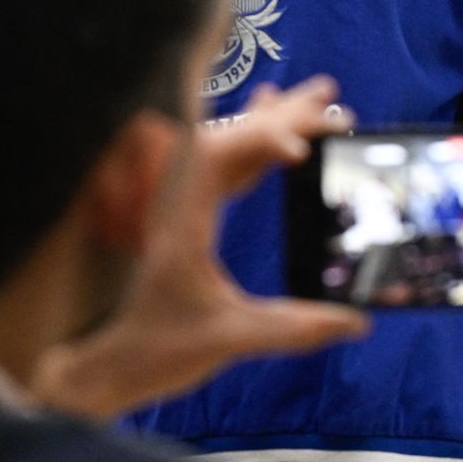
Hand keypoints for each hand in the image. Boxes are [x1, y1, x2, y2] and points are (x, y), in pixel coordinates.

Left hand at [30, 78, 368, 418]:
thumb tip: (357, 322)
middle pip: (229, 137)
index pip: (216, 157)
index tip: (304, 153)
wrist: (105, 364)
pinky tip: (276, 138)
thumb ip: (293, 328)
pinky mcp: (184, 215)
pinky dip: (254, 145)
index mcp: (181, 223)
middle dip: (283, 115)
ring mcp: (178, 205)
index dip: (260, 141)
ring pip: (226, 144)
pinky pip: (221, 163)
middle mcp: (176, 202)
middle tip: (331, 98)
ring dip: (272, 121)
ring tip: (317, 98)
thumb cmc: (154, 350)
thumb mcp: (229, 339)